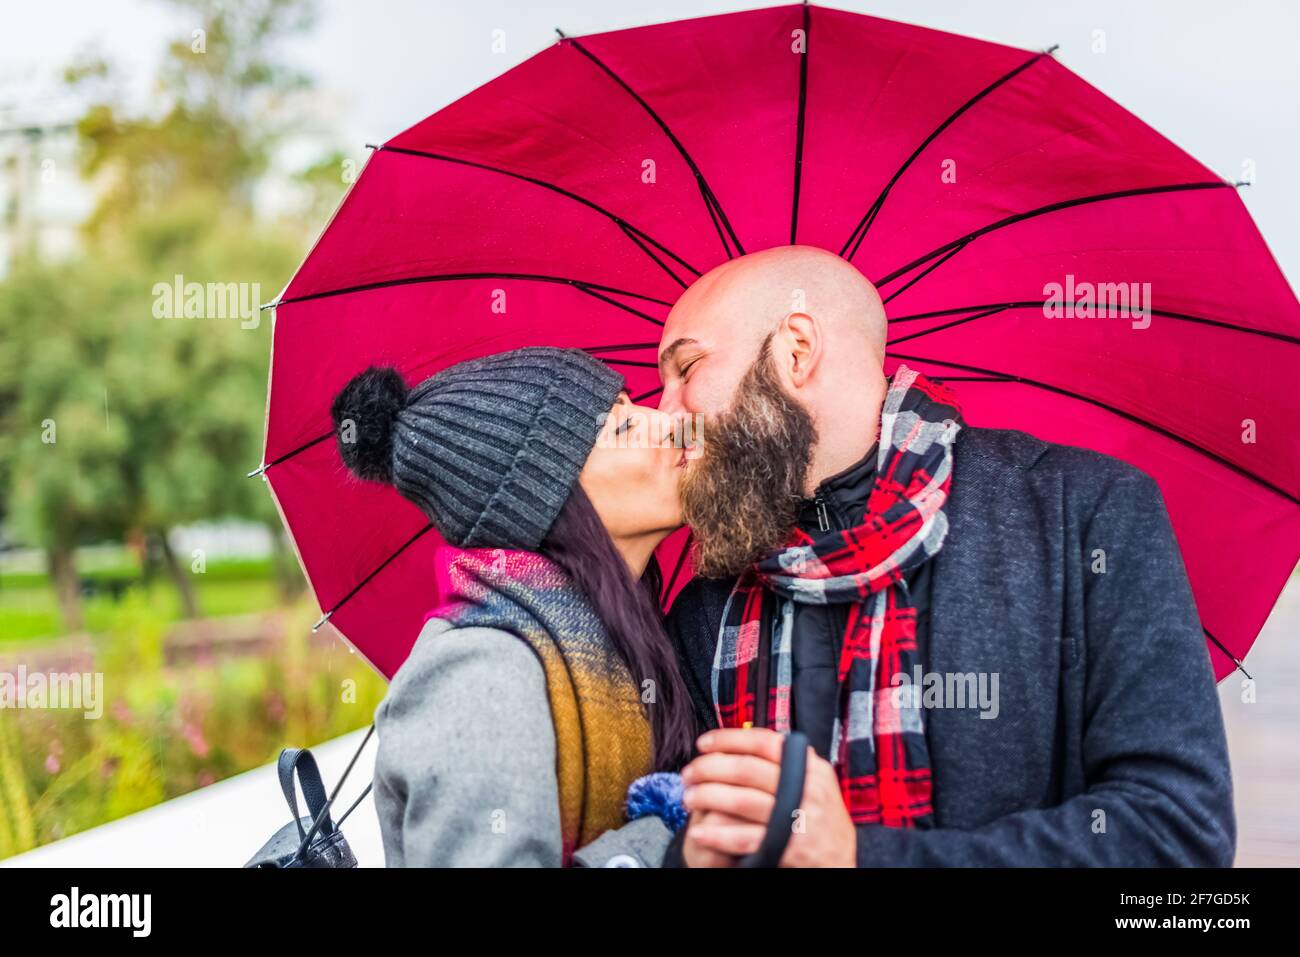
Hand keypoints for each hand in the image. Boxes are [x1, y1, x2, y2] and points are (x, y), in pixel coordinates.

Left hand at [681, 728, 855, 866]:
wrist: (840, 861)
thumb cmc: (821, 818)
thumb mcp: (814, 782)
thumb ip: (786, 762)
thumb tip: (743, 739)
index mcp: (809, 767)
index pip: (763, 741)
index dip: (728, 739)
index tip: (703, 743)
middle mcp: (805, 788)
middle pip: (745, 769)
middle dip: (709, 769)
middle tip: (688, 774)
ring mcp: (797, 818)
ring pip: (740, 801)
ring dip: (707, 797)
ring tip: (688, 798)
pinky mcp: (787, 847)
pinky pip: (744, 837)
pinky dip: (717, 835)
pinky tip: (699, 832)